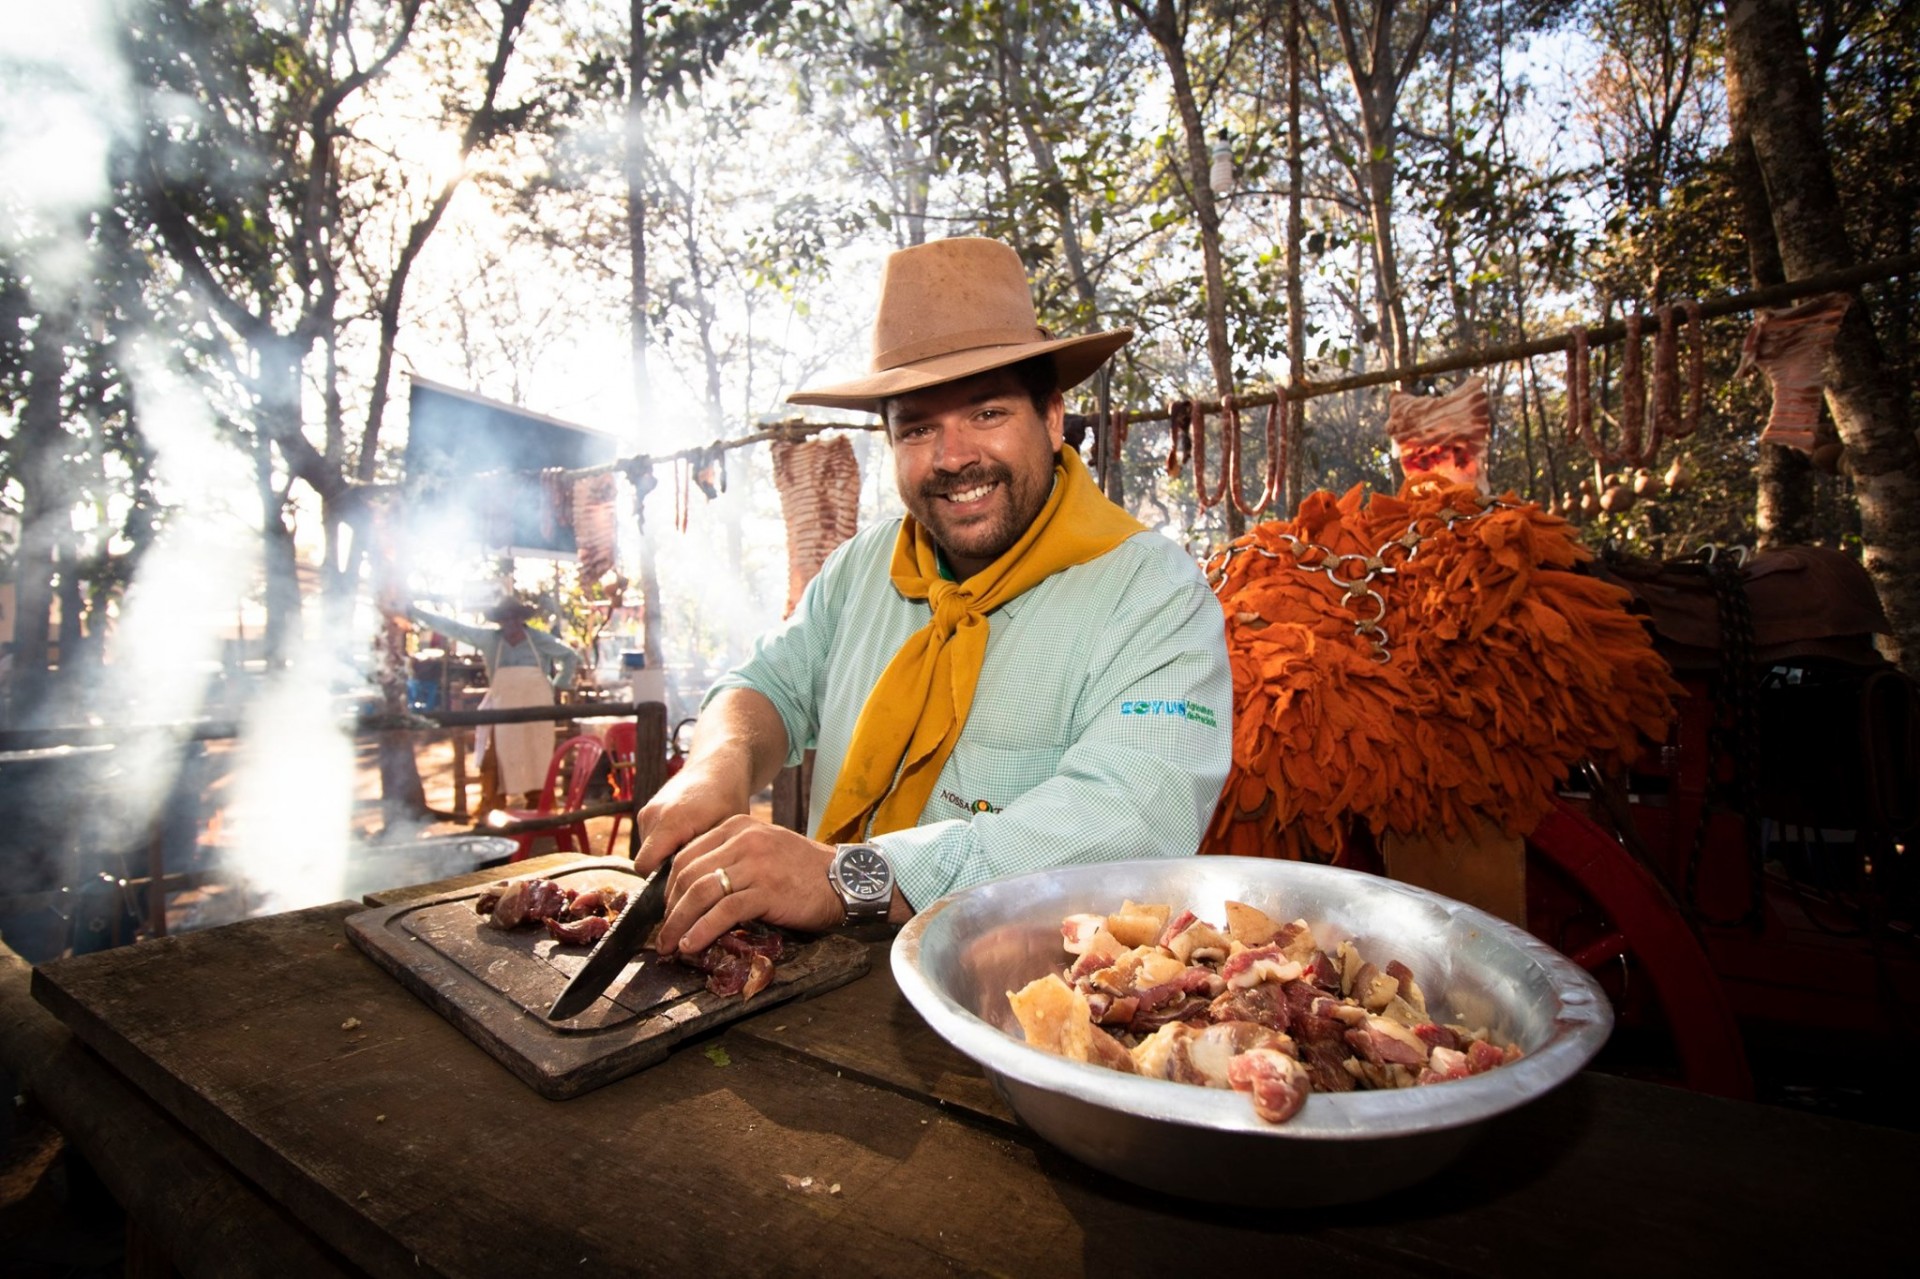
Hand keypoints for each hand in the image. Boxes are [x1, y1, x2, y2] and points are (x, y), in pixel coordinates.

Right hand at [632, 755, 752, 874]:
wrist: (719, 765)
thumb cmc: (728, 798)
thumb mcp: (725, 832)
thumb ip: (707, 858)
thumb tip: (699, 889)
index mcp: (671, 820)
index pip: (645, 867)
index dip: (663, 882)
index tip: (686, 885)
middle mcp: (652, 815)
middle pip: (646, 862)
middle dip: (666, 873)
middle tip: (694, 873)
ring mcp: (647, 812)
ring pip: (647, 852)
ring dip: (666, 859)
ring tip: (694, 853)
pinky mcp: (646, 811)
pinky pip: (649, 840)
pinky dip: (664, 847)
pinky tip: (687, 841)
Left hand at [652, 815, 845, 954]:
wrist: (845, 879)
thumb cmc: (804, 870)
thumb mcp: (763, 849)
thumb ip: (732, 859)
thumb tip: (695, 889)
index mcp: (738, 826)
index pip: (686, 855)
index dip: (668, 888)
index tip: (665, 911)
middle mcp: (743, 840)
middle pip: (687, 874)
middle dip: (669, 909)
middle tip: (663, 934)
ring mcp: (755, 864)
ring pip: (700, 893)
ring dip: (679, 923)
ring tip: (671, 945)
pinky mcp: (767, 890)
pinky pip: (723, 912)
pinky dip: (702, 931)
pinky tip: (692, 944)